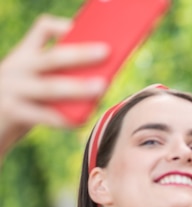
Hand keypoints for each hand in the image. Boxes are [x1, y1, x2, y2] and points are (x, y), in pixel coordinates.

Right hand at [0, 14, 107, 155]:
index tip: (85, 29)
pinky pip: (42, 114)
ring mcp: (12, 89)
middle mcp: (17, 68)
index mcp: (24, 56)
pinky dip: (63, 118)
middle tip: (105, 52)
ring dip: (78, 87)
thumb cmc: (22, 106)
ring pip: (50, 86)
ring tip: (100, 87)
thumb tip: (100, 81)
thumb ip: (58, 80)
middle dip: (81, 54)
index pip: (43, 29)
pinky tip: (79, 121)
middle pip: (53, 57)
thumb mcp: (34, 85)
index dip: (63, 26)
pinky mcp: (11, 111)